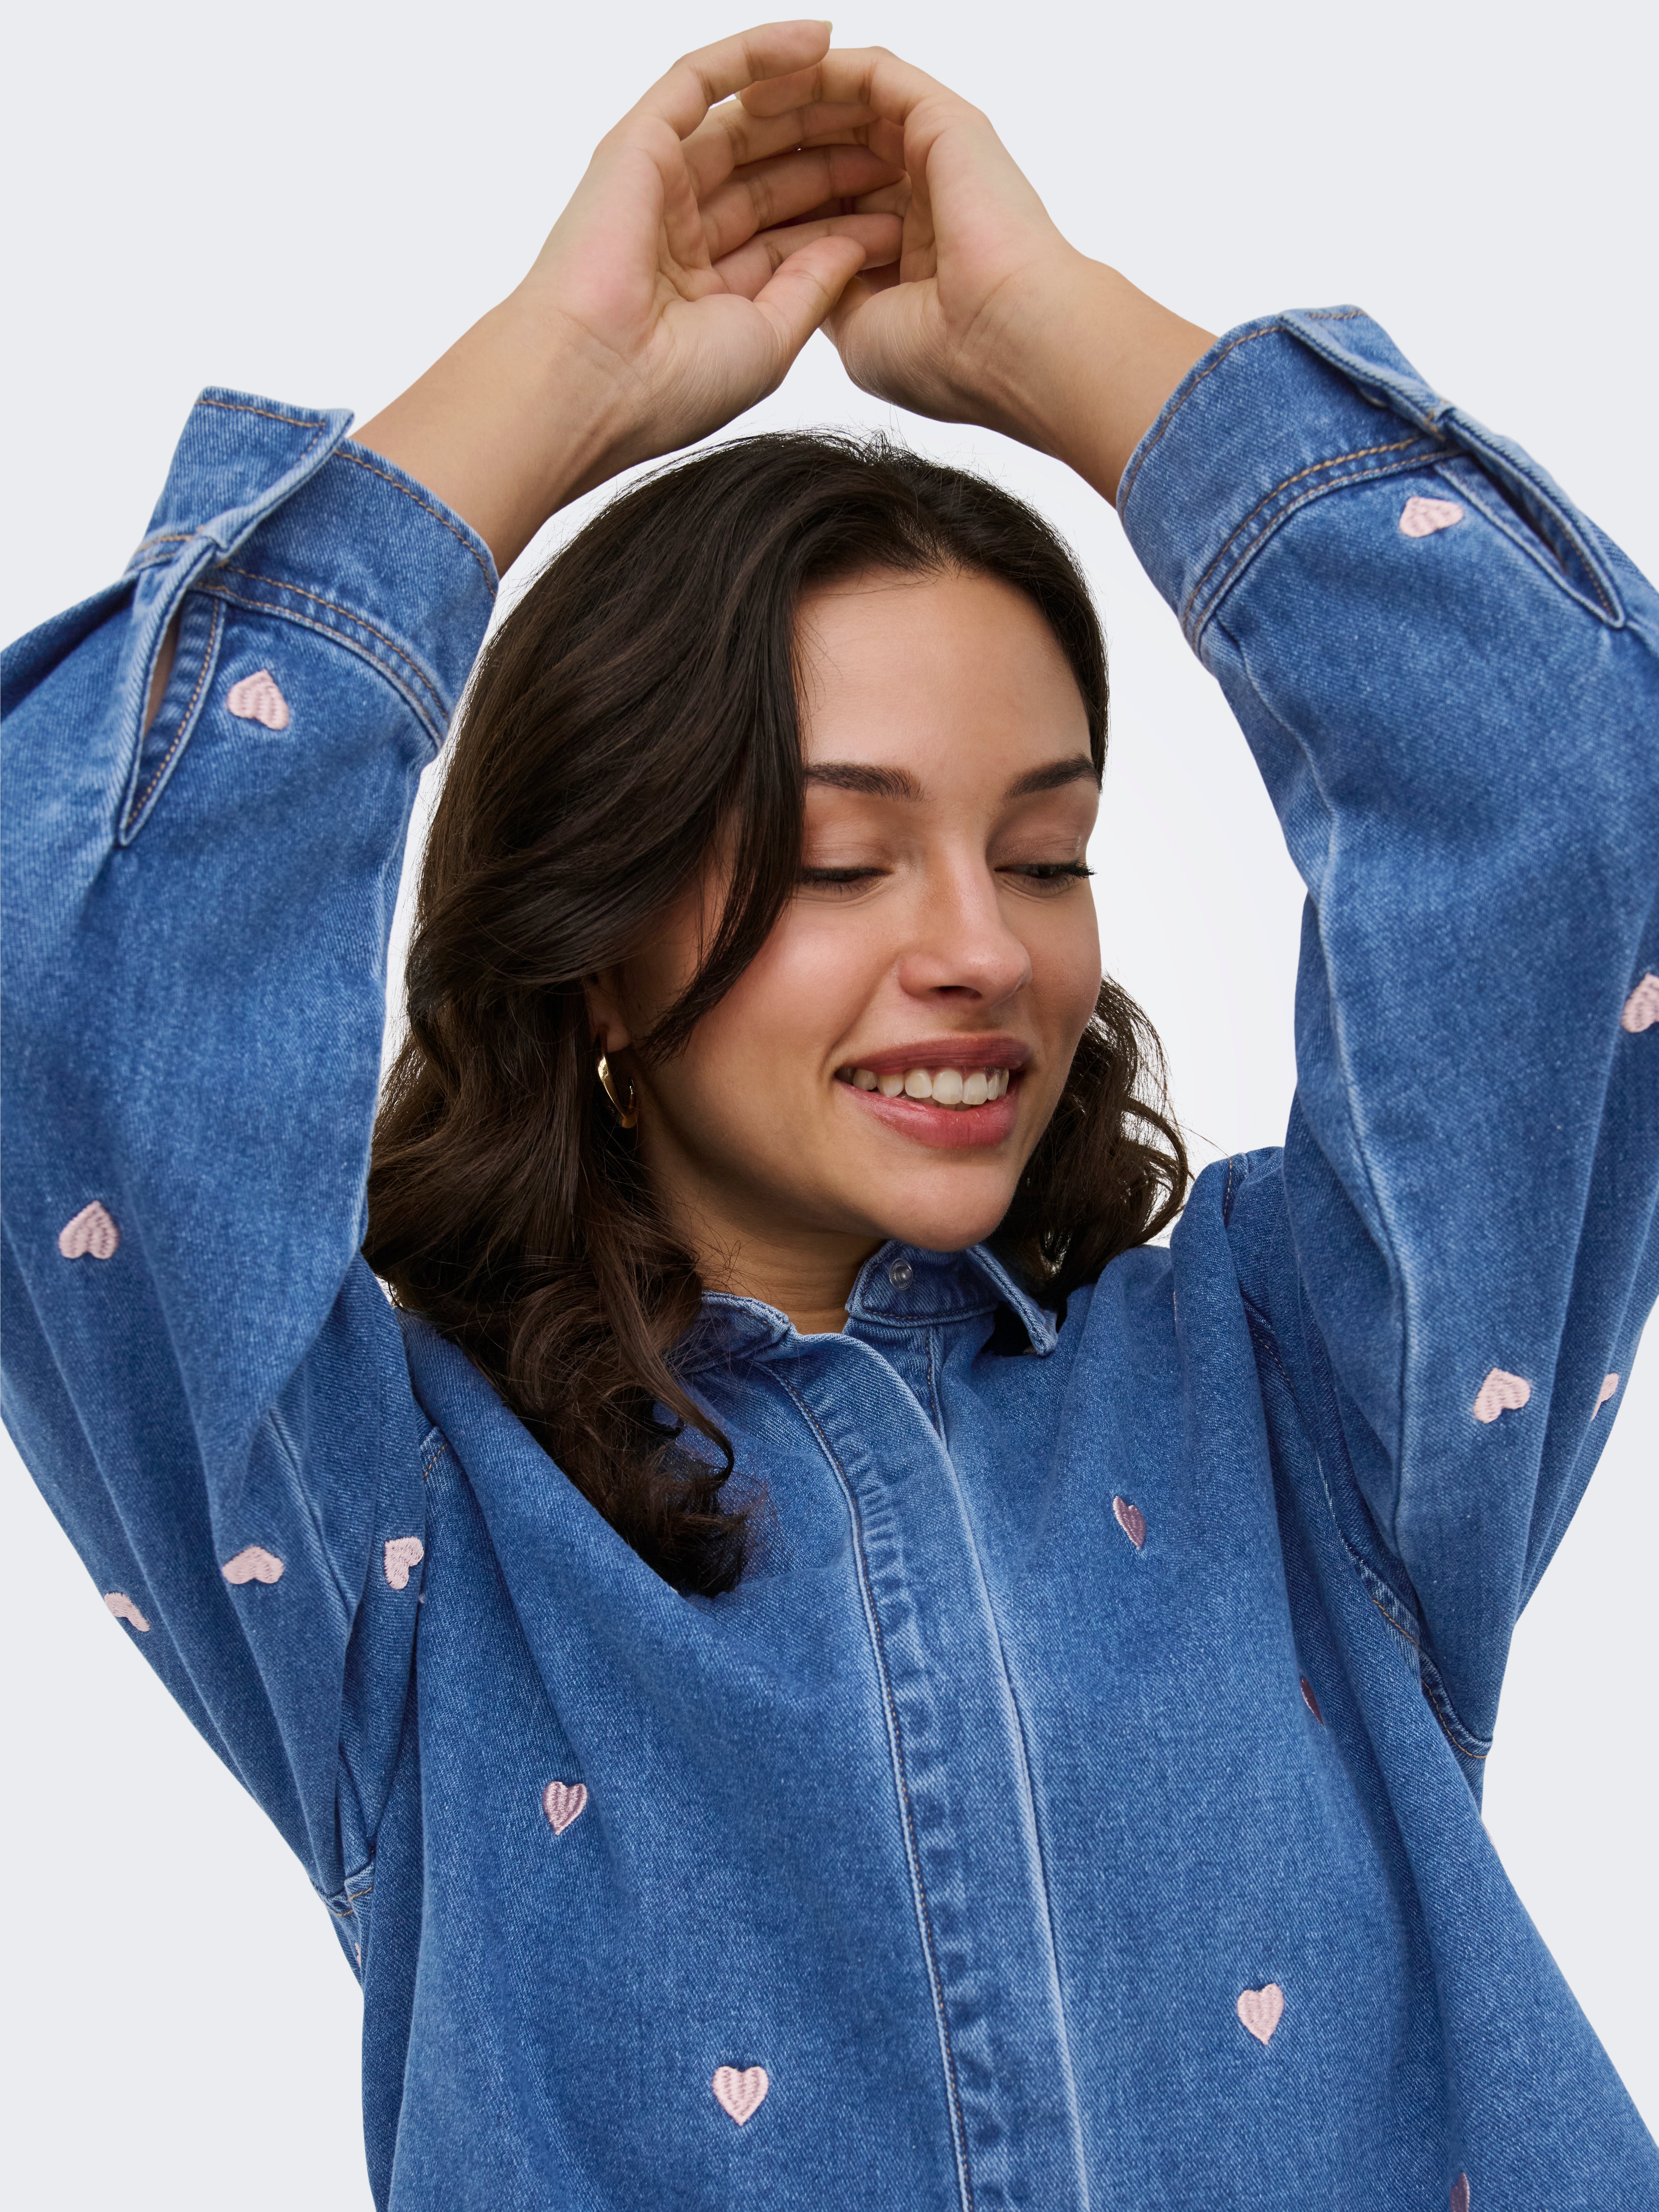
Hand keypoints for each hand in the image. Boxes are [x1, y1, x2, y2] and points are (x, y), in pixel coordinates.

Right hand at [356, 22, 902, 569]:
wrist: (598, 383)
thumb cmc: (673, 387)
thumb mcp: (771, 339)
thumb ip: (813, 286)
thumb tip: (855, 242)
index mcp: (712, 285)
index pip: (792, 233)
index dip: (850, 216)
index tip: (909, 209)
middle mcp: (684, 229)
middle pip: (776, 174)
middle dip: (839, 156)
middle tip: (903, 142)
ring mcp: (660, 182)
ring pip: (748, 123)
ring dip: (812, 102)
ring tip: (873, 83)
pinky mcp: (639, 143)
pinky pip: (705, 77)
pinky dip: (759, 55)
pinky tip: (819, 41)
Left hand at [741, 47, 1215, 502]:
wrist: (1006, 346)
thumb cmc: (942, 362)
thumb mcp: (855, 333)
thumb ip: (820, 294)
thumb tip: (792, 272)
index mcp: (898, 250)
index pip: (819, 208)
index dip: (764, 202)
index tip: (709, 213)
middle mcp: (917, 195)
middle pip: (826, 151)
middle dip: (767, 145)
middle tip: (706, 145)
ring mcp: (934, 155)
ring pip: (845, 106)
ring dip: (785, 100)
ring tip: (729, 102)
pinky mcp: (944, 121)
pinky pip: (870, 77)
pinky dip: (819, 74)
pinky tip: (767, 81)